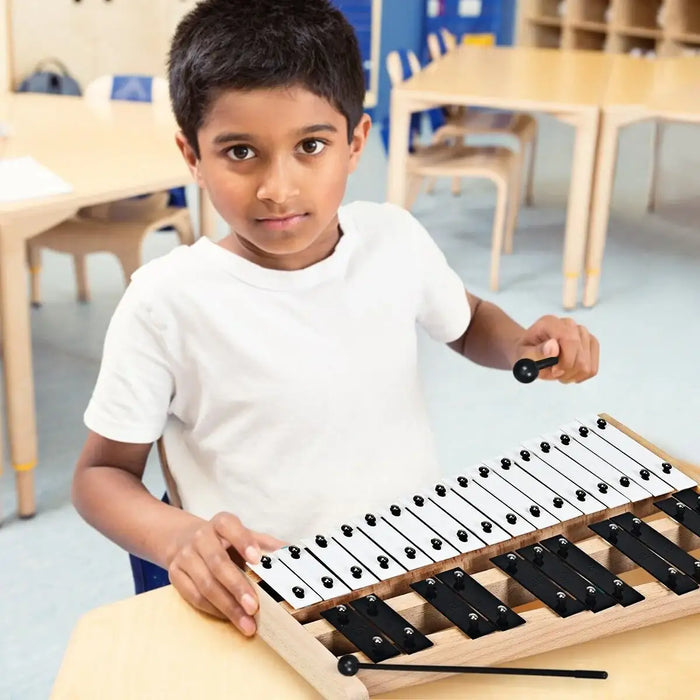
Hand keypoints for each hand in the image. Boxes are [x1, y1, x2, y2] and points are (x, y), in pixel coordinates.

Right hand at [167, 512, 284, 635]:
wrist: (184, 540)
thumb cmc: (223, 541)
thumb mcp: (243, 535)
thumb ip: (265, 543)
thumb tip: (291, 552)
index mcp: (221, 523)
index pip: (230, 526)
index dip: (243, 541)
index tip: (257, 559)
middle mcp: (201, 537)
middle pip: (218, 562)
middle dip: (237, 587)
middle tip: (254, 606)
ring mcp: (186, 556)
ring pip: (205, 584)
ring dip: (227, 606)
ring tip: (246, 623)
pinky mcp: (175, 574)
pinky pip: (194, 596)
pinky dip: (213, 609)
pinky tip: (228, 618)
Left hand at [514, 315, 598, 383]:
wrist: (529, 351)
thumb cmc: (525, 353)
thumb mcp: (523, 356)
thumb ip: (536, 352)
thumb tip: (553, 347)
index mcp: (550, 323)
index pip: (570, 340)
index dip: (565, 361)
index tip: (554, 372)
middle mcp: (568, 324)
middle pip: (580, 355)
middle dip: (567, 372)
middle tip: (553, 374)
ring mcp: (582, 332)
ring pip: (588, 364)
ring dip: (573, 375)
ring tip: (558, 373)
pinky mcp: (590, 343)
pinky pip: (593, 367)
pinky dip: (580, 376)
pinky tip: (568, 374)